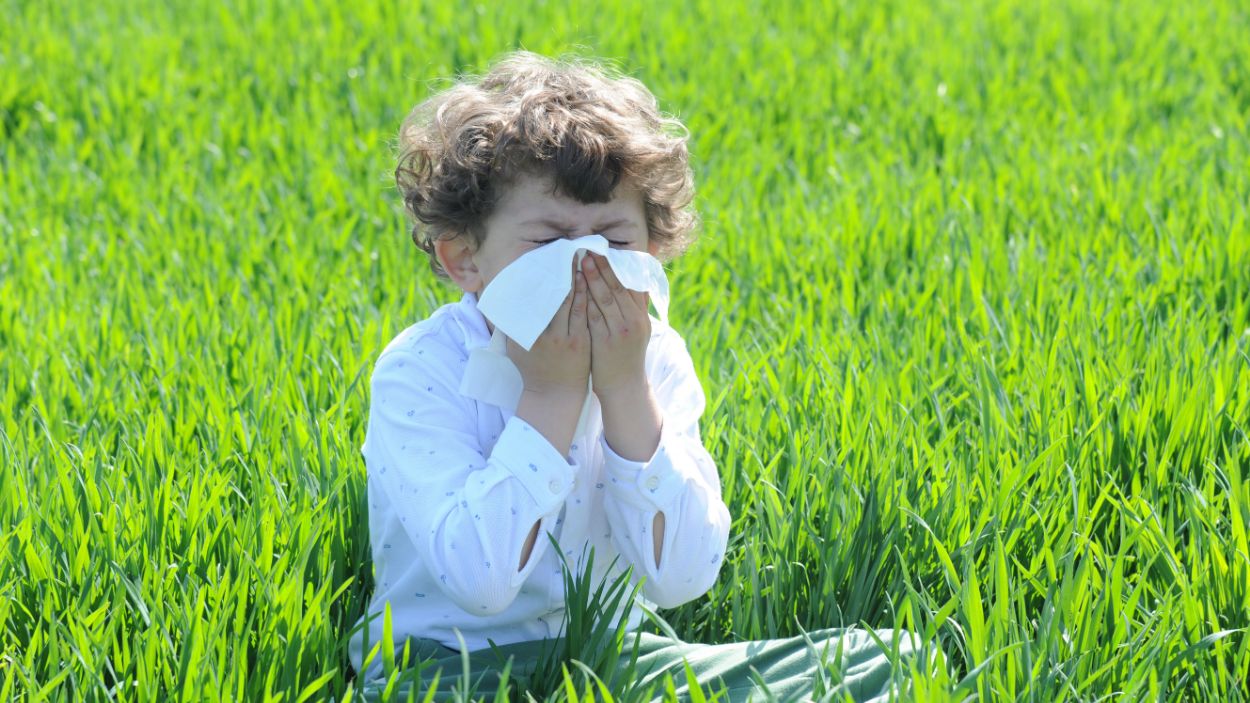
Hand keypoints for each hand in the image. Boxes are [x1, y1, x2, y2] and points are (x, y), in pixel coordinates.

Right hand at [506, 255, 590, 395]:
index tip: (543, 258)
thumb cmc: (532, 368)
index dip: (540, 276)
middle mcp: (545, 333)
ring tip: (582, 258)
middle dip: (562, 271)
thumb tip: (505, 298)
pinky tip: (590, 280)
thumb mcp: (515, 345)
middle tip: (568, 249)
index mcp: (527, 331)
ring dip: (578, 278)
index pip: (534, 297)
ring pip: (572, 301)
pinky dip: (586, 295)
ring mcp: (565, 337)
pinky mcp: (581, 341)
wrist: (553, 395)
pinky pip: (584, 313)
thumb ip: (512, 323)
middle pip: (555, 294)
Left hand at [580, 251, 650, 396]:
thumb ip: (638, 308)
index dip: (617, 266)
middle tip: (588, 250)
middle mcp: (633, 322)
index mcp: (641, 316)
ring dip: (591, 279)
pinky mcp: (604, 342)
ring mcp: (619, 332)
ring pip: (604, 299)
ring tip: (579, 263)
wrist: (625, 388)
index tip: (605, 251)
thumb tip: (642, 283)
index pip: (630, 284)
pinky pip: (591, 316)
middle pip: (617, 288)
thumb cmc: (627, 357)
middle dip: (602, 267)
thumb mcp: (639, 331)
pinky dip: (582, 300)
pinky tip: (572, 289)